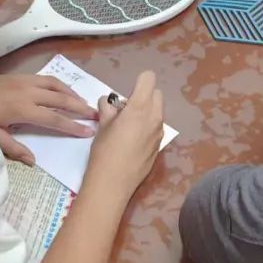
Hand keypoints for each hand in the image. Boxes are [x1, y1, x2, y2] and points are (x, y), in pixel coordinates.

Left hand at [0, 73, 96, 164]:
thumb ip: (12, 148)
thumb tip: (33, 161)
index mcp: (22, 109)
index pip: (54, 119)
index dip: (72, 126)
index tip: (88, 131)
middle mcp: (28, 93)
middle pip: (60, 100)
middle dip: (80, 107)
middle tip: (96, 114)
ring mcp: (25, 82)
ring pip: (56, 85)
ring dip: (72, 94)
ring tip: (84, 103)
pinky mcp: (20, 76)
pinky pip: (46, 78)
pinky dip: (60, 84)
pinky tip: (64, 90)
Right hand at [86, 71, 164, 194]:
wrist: (113, 183)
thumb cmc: (105, 150)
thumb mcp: (102, 125)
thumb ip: (108, 109)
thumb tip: (109, 102)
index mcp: (140, 107)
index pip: (149, 79)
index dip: (138, 82)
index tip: (126, 94)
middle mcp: (155, 117)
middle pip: (156, 94)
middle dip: (143, 96)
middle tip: (125, 110)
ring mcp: (159, 133)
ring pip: (157, 112)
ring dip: (146, 112)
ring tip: (127, 127)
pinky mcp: (159, 147)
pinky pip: (156, 128)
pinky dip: (147, 127)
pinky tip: (132, 142)